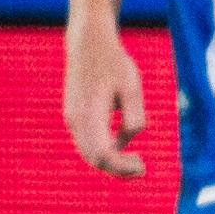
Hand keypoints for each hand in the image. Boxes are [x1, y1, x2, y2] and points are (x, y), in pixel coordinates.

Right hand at [64, 21, 146, 176]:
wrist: (88, 44)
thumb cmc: (114, 63)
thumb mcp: (131, 88)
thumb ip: (133, 117)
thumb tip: (126, 142)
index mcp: (89, 114)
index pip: (104, 154)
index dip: (122, 167)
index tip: (142, 168)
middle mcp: (75, 120)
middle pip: (94, 159)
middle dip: (118, 169)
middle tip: (142, 169)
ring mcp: (71, 119)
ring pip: (88, 154)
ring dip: (111, 162)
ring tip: (135, 163)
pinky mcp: (74, 116)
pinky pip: (87, 143)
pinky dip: (103, 152)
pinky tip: (122, 147)